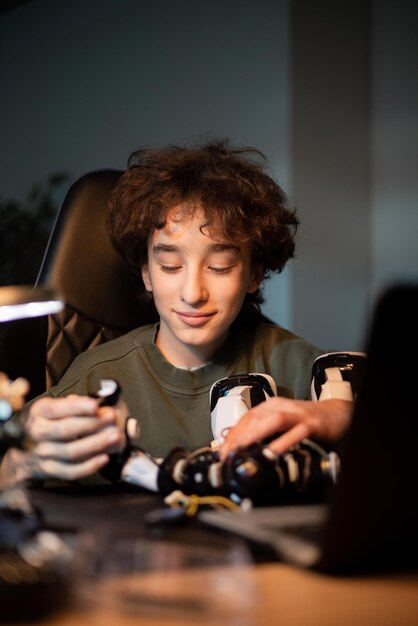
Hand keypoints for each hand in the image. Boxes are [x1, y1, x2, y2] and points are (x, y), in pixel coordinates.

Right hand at [0, 395, 124, 486]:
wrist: (26, 449)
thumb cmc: (49, 422)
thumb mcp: (56, 408)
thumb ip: (74, 405)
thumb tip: (95, 405)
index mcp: (39, 412)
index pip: (57, 409)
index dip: (77, 407)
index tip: (96, 405)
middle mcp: (37, 432)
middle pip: (65, 430)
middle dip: (91, 424)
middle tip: (112, 418)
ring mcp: (41, 453)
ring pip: (70, 452)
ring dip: (95, 444)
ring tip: (115, 436)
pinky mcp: (49, 470)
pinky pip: (70, 472)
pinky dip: (88, 466)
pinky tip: (104, 458)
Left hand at [220, 397, 352, 458]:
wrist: (336, 413)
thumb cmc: (306, 420)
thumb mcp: (281, 423)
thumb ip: (263, 433)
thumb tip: (240, 448)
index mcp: (272, 406)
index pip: (246, 418)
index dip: (231, 434)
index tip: (222, 452)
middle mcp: (282, 407)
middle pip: (255, 418)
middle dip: (238, 436)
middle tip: (228, 454)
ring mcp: (298, 414)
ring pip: (273, 420)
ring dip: (255, 435)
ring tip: (243, 449)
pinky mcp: (313, 424)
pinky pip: (297, 432)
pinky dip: (284, 442)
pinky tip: (274, 452)